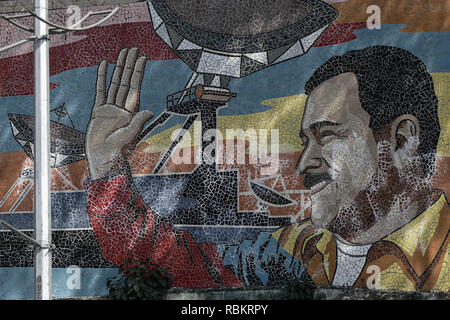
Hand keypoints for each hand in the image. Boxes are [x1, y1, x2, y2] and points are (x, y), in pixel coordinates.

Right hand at [85, 48, 153, 179]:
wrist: (102, 160)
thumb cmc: (117, 152)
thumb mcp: (128, 136)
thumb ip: (137, 123)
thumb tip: (149, 111)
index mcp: (131, 112)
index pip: (135, 87)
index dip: (138, 72)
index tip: (142, 58)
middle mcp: (122, 107)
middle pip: (126, 81)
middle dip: (129, 65)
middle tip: (133, 49)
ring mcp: (110, 108)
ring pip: (114, 83)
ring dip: (118, 68)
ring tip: (121, 53)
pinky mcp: (98, 111)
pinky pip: (100, 90)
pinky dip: (101, 77)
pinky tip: (103, 66)